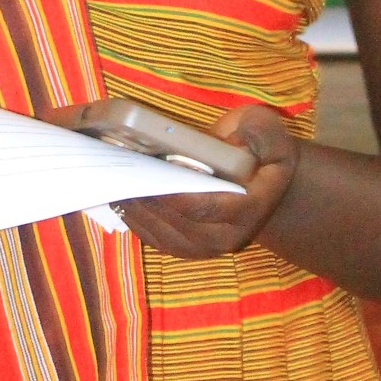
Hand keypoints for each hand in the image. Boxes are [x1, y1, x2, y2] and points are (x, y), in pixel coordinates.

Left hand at [117, 103, 299, 258]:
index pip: (204, 207)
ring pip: (160, 234)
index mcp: (248, 209)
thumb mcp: (269, 133)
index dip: (172, 194)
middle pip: (175, 222)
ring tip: (110, 181)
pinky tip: (117, 196)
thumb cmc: (263, 154)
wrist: (264, 187)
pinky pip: (153, 238)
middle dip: (145, 197)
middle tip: (118, 171)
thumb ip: (258, 132)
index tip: (145, 173)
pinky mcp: (185, 247)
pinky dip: (133, 219)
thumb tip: (233, 139)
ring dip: (133, 209)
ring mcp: (204, 247)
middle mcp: (226, 236)